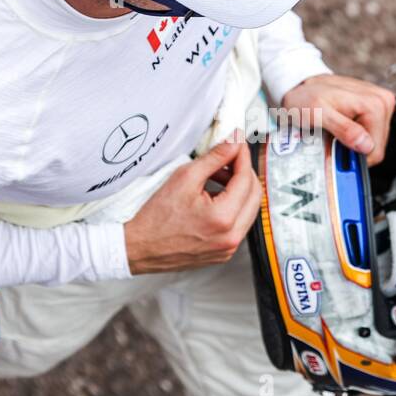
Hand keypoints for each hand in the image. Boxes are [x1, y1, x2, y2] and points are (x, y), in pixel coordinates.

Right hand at [124, 136, 262, 273]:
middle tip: (228, 158)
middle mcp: (231, 236)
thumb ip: (214, 158)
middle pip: (254, 194)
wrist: (140, 247)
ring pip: (249, 209)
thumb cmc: (155, 219)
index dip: (242, 155)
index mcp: (223, 218)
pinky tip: (214, 197)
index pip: (246, 178)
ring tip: (217, 177)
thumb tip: (233, 144)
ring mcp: (229, 247)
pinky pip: (239, 223)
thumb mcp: (185, 178)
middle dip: (243, 171)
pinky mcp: (224, 252)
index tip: (236, 144)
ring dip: (239, 189)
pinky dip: (233, 207)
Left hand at [280, 74, 395, 163]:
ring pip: (371, 143)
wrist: (300, 86)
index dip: (353, 156)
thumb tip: (367, 145)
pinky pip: (368, 135)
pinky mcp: (374, 110)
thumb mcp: (318, 114)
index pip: (375, 150)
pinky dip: (352, 137)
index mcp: (375, 104)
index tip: (334, 151)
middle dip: (352, 150)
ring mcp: (380, 105)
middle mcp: (383, 102)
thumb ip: (343, 129)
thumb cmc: (305, 98)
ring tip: (333, 133)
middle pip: (374, 147)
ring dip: (351, 144)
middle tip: (331, 141)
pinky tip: (339, 129)